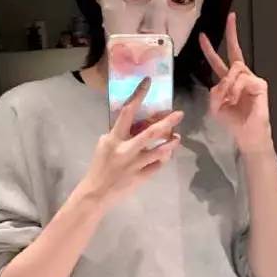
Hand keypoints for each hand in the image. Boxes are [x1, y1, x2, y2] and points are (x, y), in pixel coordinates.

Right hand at [80, 78, 183, 208]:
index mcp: (114, 138)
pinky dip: (163, 159)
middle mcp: (126, 150)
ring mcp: (136, 164)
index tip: (148, 83)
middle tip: (179, 114)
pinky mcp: (142, 177)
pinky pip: (158, 165)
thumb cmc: (100, 166)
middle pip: (151, 133)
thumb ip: (119, 134)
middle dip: (167, 122)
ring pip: (160, 151)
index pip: (127, 112)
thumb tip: (135, 123)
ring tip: (177, 137)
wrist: (97, 193)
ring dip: (171, 143)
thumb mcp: (104, 145)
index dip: (138, 95)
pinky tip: (165, 155)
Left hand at [199, 12, 272, 153]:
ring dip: (228, 86)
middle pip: (234, 52)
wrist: (247, 134)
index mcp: (228, 81)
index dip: (209, 50)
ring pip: (234, 70)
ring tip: (229, 100)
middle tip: (231, 17)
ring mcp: (251, 78)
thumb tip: (224, 81)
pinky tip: (236, 99)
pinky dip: (235, 90)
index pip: (218, 62)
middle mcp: (240, 76)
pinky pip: (242, 79)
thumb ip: (215, 91)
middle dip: (232, 33)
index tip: (203, 36)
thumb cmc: (233, 121)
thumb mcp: (216, 106)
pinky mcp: (260, 84)